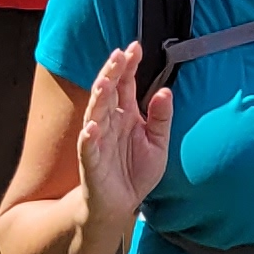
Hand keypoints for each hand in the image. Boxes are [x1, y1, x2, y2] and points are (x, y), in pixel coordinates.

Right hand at [75, 42, 172, 230]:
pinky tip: (92, 127)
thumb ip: (161, 118)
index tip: (135, 47)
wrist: (120, 206)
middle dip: (112, 74)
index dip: (128, 67)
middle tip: (118, 55)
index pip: (125, 85)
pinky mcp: (91, 164)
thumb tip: (165, 90)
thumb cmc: (135, 172)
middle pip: (108, 93)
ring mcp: (98, 141)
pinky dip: (89, 138)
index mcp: (126, 115)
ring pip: (95, 114)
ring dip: (99, 98)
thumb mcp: (158, 143)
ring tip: (105, 81)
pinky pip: (88, 148)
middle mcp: (110, 123)